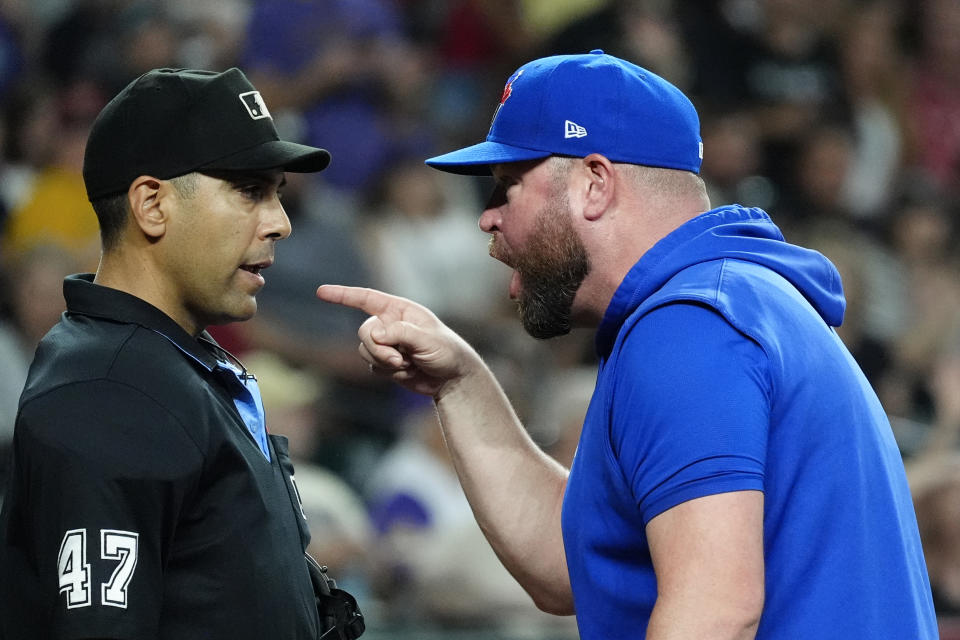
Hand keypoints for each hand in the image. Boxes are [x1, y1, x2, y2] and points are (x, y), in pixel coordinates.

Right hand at [315, 285, 478, 396]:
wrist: (453, 379)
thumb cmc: (447, 352)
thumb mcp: (427, 340)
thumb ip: (400, 334)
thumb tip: (374, 334)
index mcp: (400, 310)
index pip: (367, 298)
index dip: (343, 295)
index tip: (321, 292)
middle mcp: (390, 324)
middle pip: (365, 332)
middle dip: (378, 348)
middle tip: (399, 359)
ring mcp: (387, 344)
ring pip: (365, 351)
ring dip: (384, 362)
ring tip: (408, 365)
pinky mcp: (386, 363)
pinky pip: (373, 367)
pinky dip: (388, 373)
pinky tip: (408, 372)